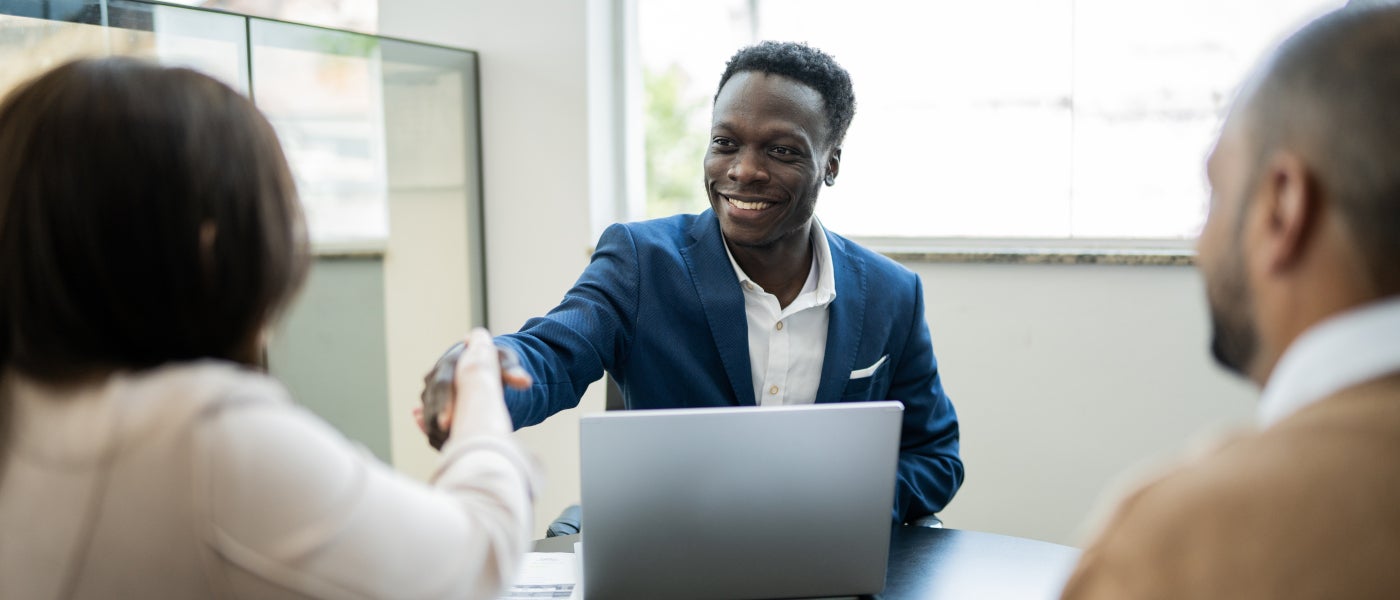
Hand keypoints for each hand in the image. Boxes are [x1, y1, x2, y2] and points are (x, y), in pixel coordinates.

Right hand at [417, 329, 530, 449]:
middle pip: (432, 401)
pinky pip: (429, 421)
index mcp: (451, 362)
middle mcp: (435, 375)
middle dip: (437, 421)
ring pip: (428, 413)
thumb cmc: (494, 361)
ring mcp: (430, 390)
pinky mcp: (430, 403)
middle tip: (446, 440)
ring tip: (449, 447)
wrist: (479, 360)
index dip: (444, 403)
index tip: (448, 423)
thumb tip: (526, 382)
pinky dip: (435, 433)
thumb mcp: (503, 363)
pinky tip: (447, 447)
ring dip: (435, 429)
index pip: (443, 383)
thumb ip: (512, 372)